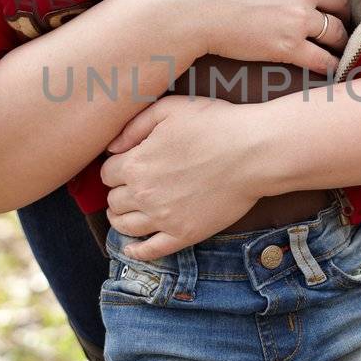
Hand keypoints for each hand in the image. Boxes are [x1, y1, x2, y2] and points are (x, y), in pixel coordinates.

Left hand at [100, 93, 264, 258]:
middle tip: (129, 189)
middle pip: (113, 201)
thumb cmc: (215, 124)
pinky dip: (136, 252)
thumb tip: (111, 148)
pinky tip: (132, 248)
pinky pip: (151, 251)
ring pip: (125, 227)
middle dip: (118, 193)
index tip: (125, 167)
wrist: (253, 152)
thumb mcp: (170, 109)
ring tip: (126, 214)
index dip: (115, 169)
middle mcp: (143, 194)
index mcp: (136, 164)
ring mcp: (163, 218)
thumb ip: (134, 126)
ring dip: (120, 220)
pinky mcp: (184, 234)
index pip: (107, 174)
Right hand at [169, 0, 349, 76]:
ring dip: (339, 38)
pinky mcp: (288, 47)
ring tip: (334, 45)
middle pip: (341, 1)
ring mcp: (299, 18)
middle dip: (340, 10)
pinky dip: (330, 64)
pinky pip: (324, 59)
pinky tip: (328, 66)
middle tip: (333, 19)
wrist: (184, 8)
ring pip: (337, 31)